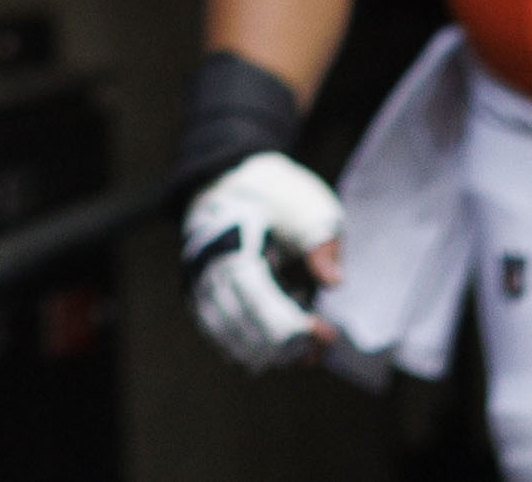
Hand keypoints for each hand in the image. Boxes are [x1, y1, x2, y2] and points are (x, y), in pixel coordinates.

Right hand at [181, 152, 344, 373]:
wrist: (232, 178)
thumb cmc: (277, 194)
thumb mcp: (309, 206)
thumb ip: (321, 244)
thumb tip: (333, 283)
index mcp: (233, 239)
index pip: (257, 297)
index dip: (291, 324)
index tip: (325, 333)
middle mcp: (207, 265)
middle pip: (241, 323)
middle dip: (285, 344)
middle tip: (319, 346)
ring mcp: (198, 281)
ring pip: (227, 335)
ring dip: (267, 351)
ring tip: (303, 352)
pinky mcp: (198, 293)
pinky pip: (217, 332)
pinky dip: (245, 346)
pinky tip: (275, 352)